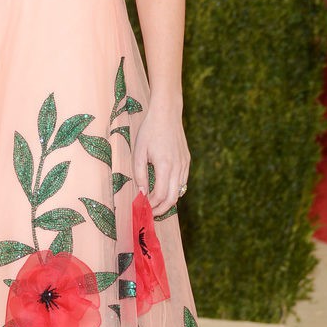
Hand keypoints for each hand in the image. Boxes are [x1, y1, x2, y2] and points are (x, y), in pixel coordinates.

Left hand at [131, 99, 189, 217]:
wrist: (167, 113)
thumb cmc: (150, 131)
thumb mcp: (139, 152)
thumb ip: (140, 174)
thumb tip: (142, 193)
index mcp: (165, 166)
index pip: (160, 195)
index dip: (151, 205)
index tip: (142, 208)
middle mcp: (178, 167)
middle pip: (172, 198)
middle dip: (161, 209)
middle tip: (150, 213)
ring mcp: (185, 164)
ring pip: (179, 191)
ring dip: (168, 201)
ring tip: (156, 204)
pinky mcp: (187, 161)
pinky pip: (182, 181)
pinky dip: (174, 190)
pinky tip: (164, 189)